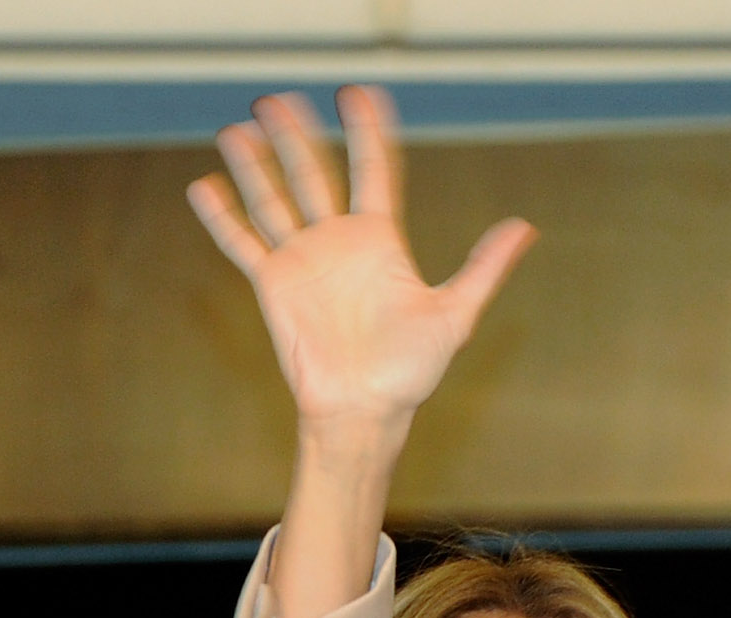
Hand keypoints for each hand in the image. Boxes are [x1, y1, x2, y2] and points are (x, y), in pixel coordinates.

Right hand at [191, 90, 533, 437]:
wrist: (365, 410)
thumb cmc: (411, 371)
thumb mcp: (454, 314)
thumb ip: (483, 269)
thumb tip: (525, 229)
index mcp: (380, 242)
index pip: (374, 172)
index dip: (368, 134)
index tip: (360, 94)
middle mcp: (338, 242)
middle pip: (314, 174)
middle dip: (298, 137)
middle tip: (281, 99)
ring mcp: (303, 260)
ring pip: (274, 199)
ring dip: (255, 164)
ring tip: (241, 129)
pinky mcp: (273, 284)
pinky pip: (243, 243)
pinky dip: (223, 217)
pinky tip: (205, 186)